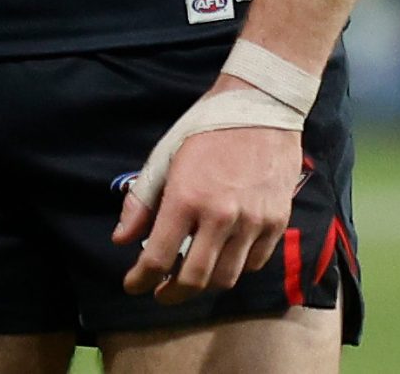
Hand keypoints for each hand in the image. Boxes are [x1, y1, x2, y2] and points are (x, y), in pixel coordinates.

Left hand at [113, 87, 301, 303]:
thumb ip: (141, 201)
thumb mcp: (164, 155)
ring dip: (204, 285)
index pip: (158, 258)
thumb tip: (121, 239)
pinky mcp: (277, 221)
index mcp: (186, 197)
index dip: (141, 280)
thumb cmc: (206, 127)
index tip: (133, 285)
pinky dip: (235, 269)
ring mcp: (253, 221)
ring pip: (226, 278)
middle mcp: (221, 216)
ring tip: (190, 277)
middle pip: (194, 279)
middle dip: (171, 294)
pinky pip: (254, 263)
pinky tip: (222, 259)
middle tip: (160, 292)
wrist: (262, 104)